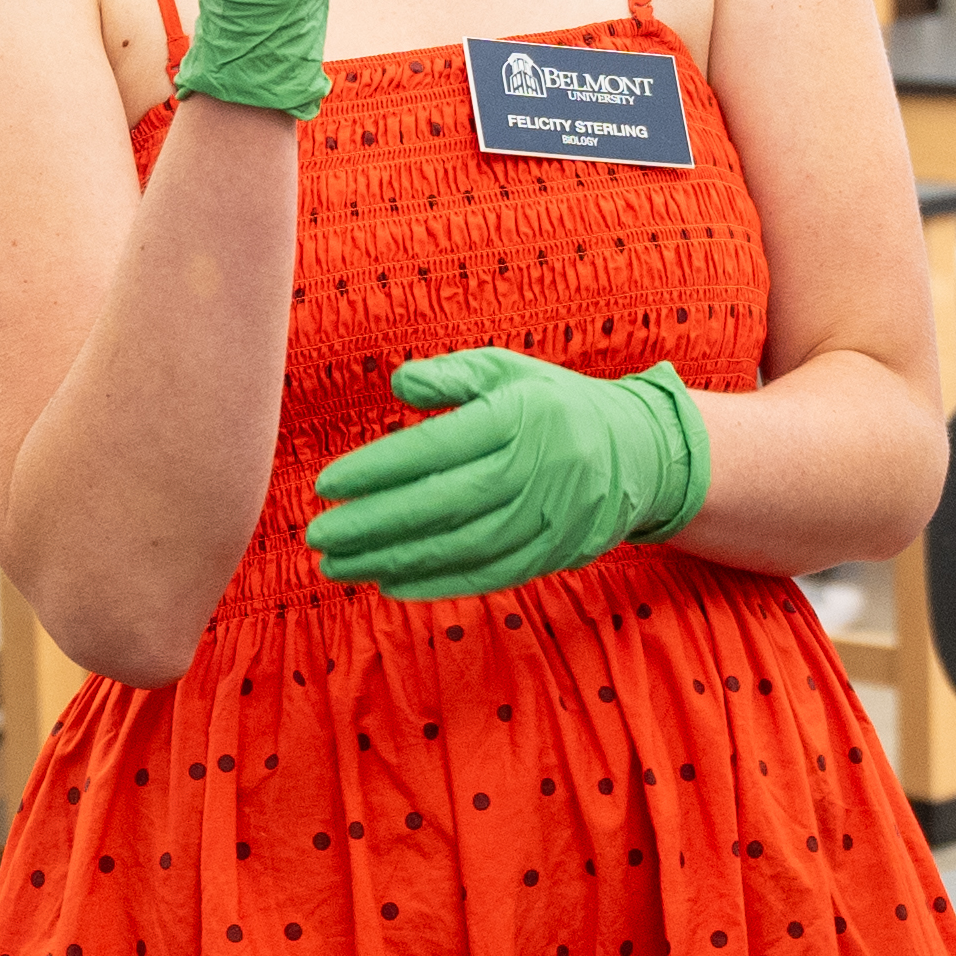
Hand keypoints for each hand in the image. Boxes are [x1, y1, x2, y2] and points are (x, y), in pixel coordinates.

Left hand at [307, 349, 710, 601]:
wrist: (637, 454)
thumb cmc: (553, 404)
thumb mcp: (507, 371)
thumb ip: (451, 376)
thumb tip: (399, 383)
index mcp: (519, 417)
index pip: (436, 448)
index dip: (377, 470)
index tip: (326, 486)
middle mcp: (535, 470)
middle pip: (442, 504)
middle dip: (373, 524)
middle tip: (318, 535)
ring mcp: (546, 518)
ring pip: (460, 547)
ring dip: (394, 561)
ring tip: (339, 565)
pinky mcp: (551, 554)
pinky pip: (487, 575)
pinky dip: (436, 584)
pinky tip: (389, 583)